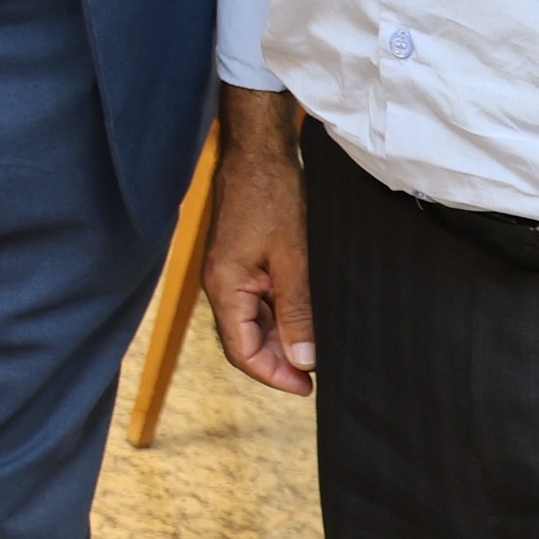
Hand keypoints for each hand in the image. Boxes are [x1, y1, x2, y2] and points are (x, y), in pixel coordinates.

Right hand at [201, 85, 317, 396]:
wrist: (260, 151)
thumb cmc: (272, 196)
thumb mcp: (293, 259)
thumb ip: (296, 312)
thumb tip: (304, 360)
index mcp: (224, 287)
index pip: (242, 352)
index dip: (274, 376)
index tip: (308, 388)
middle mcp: (220, 285)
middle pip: (245, 341)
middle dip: (279, 362)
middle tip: (318, 373)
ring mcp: (229, 273)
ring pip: (252, 323)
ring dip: (281, 340)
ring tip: (317, 349)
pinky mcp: (240, 262)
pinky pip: (256, 302)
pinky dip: (279, 316)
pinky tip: (305, 318)